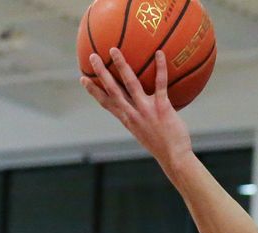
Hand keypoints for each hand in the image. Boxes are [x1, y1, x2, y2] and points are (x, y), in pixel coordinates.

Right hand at [81, 49, 192, 171]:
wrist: (174, 158)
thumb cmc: (163, 147)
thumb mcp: (145, 134)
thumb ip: (141, 121)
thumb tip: (142, 111)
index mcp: (127, 120)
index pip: (106, 103)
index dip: (93, 91)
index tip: (83, 79)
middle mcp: (133, 113)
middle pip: (112, 89)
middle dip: (101, 72)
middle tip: (92, 56)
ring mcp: (146, 109)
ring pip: (130, 83)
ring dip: (121, 65)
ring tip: (114, 50)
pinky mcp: (162, 107)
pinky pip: (160, 83)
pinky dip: (160, 67)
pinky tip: (159, 54)